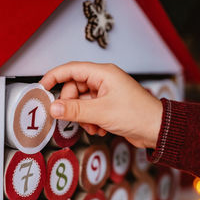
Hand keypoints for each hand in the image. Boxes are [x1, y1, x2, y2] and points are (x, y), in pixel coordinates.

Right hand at [39, 62, 162, 148]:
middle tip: (73, 117)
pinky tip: (99, 129)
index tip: (41, 87)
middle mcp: (103, 81)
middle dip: (72, 105)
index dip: (54, 76)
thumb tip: (53, 108)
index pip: (71, 69)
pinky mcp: (108, 106)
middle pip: (74, 88)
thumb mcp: (101, 112)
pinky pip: (90, 110)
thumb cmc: (137, 115)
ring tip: (93, 126)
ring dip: (82, 116)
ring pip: (81, 102)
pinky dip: (90, 121)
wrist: (158, 130)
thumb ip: (75, 110)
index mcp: (103, 73)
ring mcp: (106, 94)